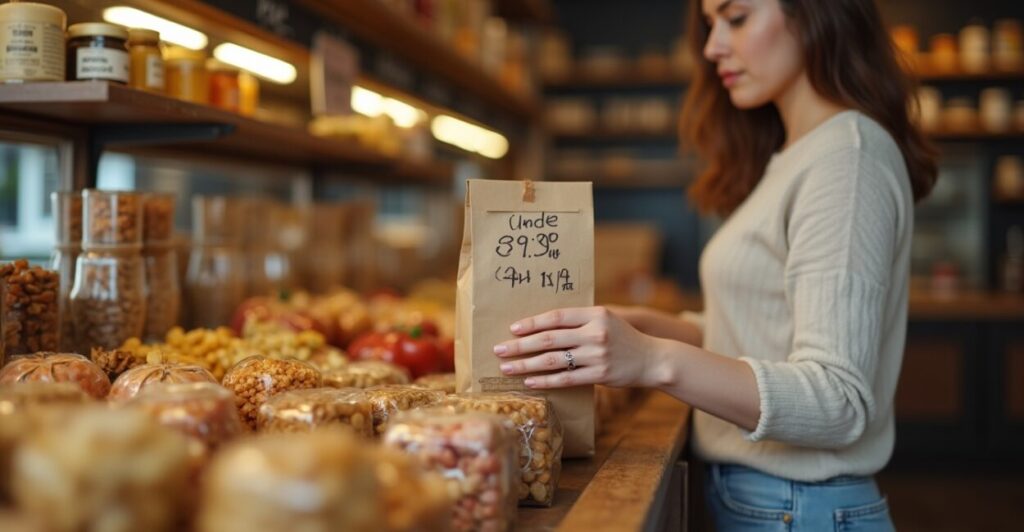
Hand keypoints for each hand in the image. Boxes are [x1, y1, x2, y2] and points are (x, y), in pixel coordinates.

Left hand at [493, 306, 660, 388]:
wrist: (652, 359)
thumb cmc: (622, 338)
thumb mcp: (605, 320)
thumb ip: (578, 321)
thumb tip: (541, 326)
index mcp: (595, 314)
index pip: (556, 317)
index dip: (532, 323)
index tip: (513, 328)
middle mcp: (595, 333)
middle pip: (549, 339)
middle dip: (520, 345)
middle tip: (499, 350)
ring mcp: (598, 355)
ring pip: (553, 360)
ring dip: (526, 365)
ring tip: (507, 367)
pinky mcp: (600, 375)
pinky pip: (566, 379)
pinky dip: (545, 380)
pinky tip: (530, 382)